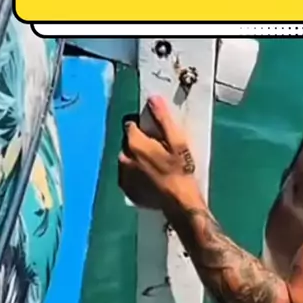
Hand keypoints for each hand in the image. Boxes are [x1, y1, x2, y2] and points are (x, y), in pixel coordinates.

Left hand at [118, 96, 200, 210]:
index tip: (156, 134)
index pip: (130, 124)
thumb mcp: (177, 141)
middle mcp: (123, 158)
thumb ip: (163, 119)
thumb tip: (152, 99)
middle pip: (128, 142)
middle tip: (158, 150)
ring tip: (155, 165)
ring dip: (136, 158)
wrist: (179, 203)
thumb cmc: (180, 170)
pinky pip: (127, 174)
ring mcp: (123, 175)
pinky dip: (135, 174)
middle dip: (139, 143)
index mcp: (134, 143)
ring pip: (127, 158)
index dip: (143, 126)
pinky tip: (150, 178)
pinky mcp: (126, 190)